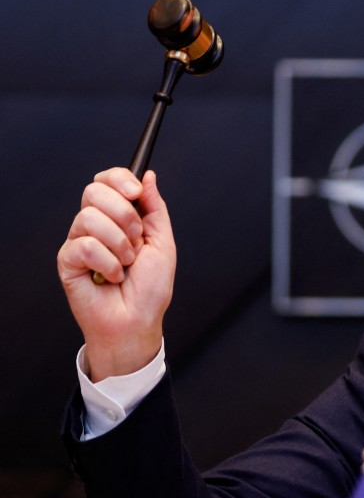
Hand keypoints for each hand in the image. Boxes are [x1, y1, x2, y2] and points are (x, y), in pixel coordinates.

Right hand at [57, 167, 175, 380]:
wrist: (137, 321)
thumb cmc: (150, 288)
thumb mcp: (162, 242)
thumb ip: (154, 208)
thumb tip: (148, 177)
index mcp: (117, 217)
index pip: (107, 181)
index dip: (119, 179)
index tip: (135, 193)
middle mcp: (95, 225)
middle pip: (94, 191)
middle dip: (124, 215)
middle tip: (137, 240)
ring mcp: (79, 241)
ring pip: (90, 218)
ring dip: (119, 245)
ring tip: (126, 265)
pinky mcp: (67, 260)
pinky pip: (84, 245)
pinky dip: (107, 263)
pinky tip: (110, 277)